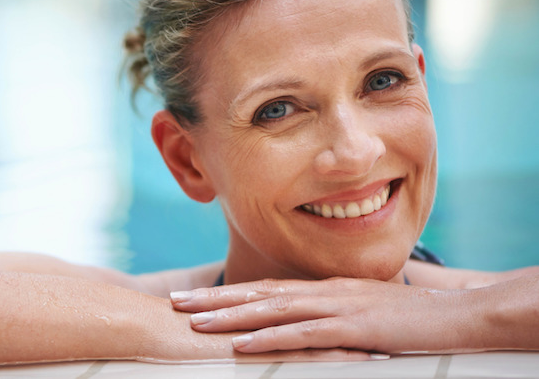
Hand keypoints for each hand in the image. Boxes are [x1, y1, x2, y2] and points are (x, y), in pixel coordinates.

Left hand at [170, 277, 479, 354]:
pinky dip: (271, 339)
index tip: (194, 297)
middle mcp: (324, 293)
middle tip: (175, 304)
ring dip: (232, 317)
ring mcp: (338, 308)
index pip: (266, 288)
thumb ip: (334, 317)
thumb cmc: (414, 320)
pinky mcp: (354, 329)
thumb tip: (308, 327)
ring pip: (273, 310)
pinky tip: (244, 346)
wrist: (460, 316)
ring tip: (195, 322)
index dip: (228, 293)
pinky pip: (305, 335)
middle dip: (214, 299)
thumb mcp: (366, 314)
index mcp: (325, 290)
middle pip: (259, 293)